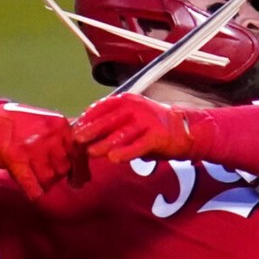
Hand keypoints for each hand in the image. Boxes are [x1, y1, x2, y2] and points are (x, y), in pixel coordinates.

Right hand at [0, 100, 74, 198]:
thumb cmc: (25, 125)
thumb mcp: (50, 125)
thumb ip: (68, 143)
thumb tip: (85, 175)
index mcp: (61, 126)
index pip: (80, 155)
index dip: (80, 171)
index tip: (77, 181)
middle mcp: (50, 134)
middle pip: (64, 169)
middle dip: (57, 175)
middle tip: (45, 171)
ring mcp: (32, 146)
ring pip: (49, 179)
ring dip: (43, 183)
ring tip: (35, 175)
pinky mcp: (15, 157)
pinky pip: (31, 184)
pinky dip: (34, 192)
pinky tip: (34, 193)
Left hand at [72, 94, 193, 163]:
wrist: (182, 130)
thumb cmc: (150, 126)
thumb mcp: (129, 118)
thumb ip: (111, 123)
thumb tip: (84, 133)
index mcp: (126, 100)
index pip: (102, 106)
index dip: (88, 118)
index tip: (76, 129)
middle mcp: (136, 108)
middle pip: (110, 120)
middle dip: (92, 130)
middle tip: (78, 140)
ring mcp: (148, 121)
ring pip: (122, 134)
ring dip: (105, 143)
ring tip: (92, 152)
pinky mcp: (158, 136)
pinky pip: (139, 145)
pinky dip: (126, 152)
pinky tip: (114, 158)